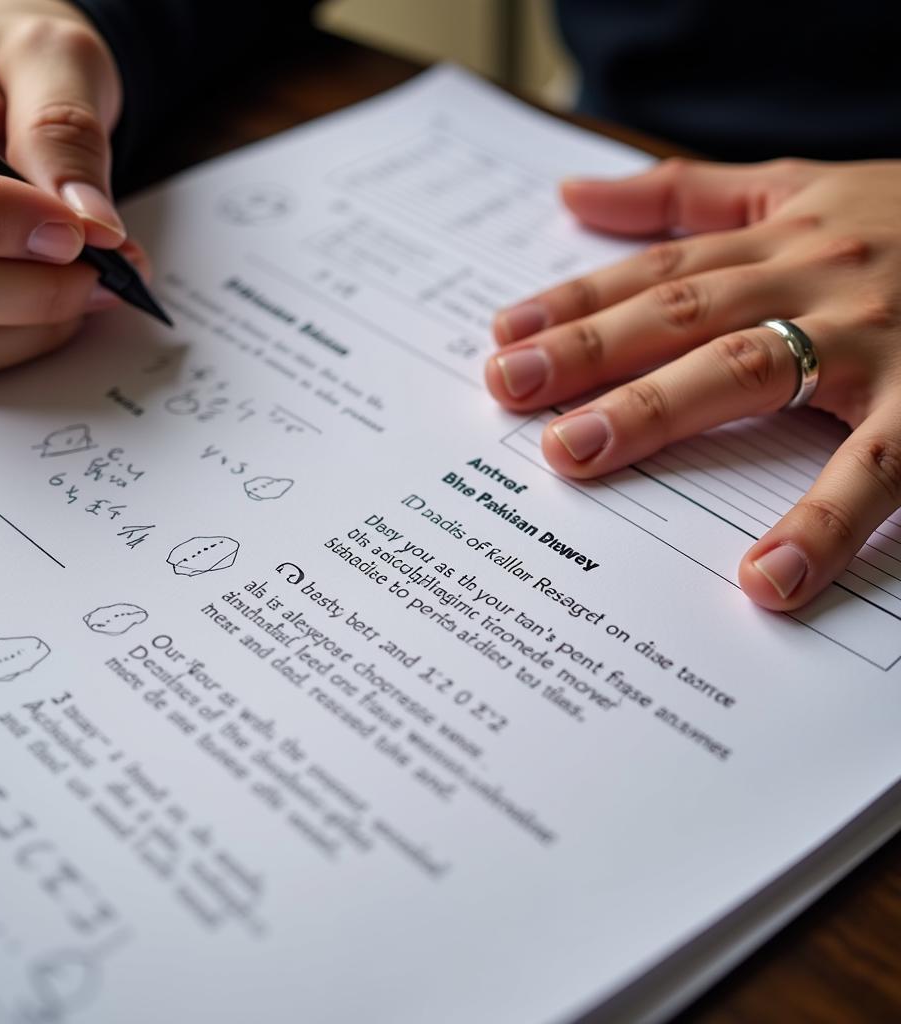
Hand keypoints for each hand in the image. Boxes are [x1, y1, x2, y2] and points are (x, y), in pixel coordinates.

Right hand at [0, 0, 142, 377]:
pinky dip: (24, 341)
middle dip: (33, 289)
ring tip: (96, 283)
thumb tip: (93, 226)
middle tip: (104, 268)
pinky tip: (62, 303)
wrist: (2, 92)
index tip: (77, 233)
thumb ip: (65, 131)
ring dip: (36, 323)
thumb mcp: (52, 60)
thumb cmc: (14, 68)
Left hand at [486, 158, 900, 610]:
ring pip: (750, 370)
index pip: (658, 272)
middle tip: (510, 388)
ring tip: (577, 457)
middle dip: (589, 352)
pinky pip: (877, 469)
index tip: (504, 337)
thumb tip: (576, 191)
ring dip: (659, 413)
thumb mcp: (803, 185)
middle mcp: (817, 279)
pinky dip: (822, 522)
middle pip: (682, 314)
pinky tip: (763, 578)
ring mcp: (876, 341)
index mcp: (782, 237)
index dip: (577, 301)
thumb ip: (690, 193)